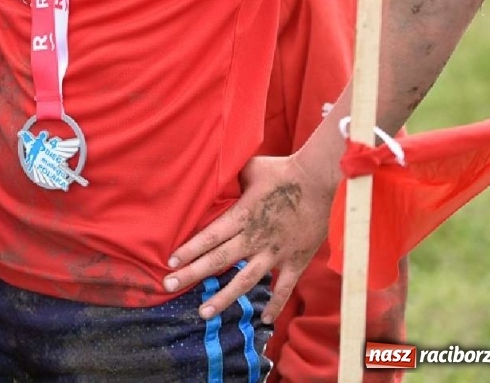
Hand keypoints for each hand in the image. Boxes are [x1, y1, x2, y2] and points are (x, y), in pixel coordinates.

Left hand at [163, 153, 338, 322]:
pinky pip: (285, 287)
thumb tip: (212, 173)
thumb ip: (230, 178)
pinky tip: (264, 320)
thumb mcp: (249, 169)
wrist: (320, 181)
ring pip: (245, 280)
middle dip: (192, 274)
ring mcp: (275, 253)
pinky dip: (276, 305)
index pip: (209, 237)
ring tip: (204, 313)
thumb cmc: (283, 171)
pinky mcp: (296, 261)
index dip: (189, 249)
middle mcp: (255, 238)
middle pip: (219, 260)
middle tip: (169, 286)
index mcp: (242, 216)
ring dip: (224, 297)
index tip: (170, 262)